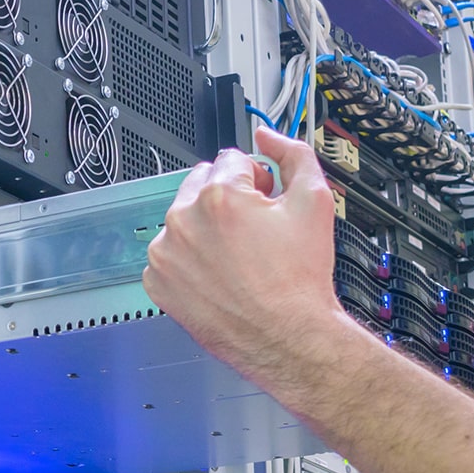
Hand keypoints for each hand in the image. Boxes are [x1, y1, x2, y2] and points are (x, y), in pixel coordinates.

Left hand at [144, 127, 342, 370]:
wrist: (288, 337)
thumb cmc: (299, 280)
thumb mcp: (315, 201)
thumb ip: (293, 154)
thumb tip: (268, 135)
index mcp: (218, 195)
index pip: (231, 160)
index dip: (256, 180)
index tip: (265, 203)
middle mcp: (183, 221)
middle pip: (202, 185)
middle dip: (228, 200)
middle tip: (256, 232)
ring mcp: (165, 254)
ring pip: (185, 220)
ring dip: (207, 229)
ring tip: (239, 258)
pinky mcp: (158, 283)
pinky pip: (170, 255)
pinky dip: (190, 261)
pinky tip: (219, 275)